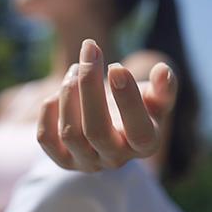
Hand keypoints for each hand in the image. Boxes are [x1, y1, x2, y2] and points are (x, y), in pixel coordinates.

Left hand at [37, 39, 177, 171]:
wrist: (114, 123)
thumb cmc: (138, 105)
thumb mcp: (156, 97)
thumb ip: (164, 87)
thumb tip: (163, 71)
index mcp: (145, 144)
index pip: (139, 131)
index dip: (128, 100)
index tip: (117, 66)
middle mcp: (116, 159)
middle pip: (97, 131)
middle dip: (90, 85)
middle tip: (91, 49)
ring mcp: (87, 162)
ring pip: (71, 134)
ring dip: (69, 92)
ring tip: (75, 67)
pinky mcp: (63, 159)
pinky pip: (46, 140)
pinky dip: (48, 112)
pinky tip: (58, 92)